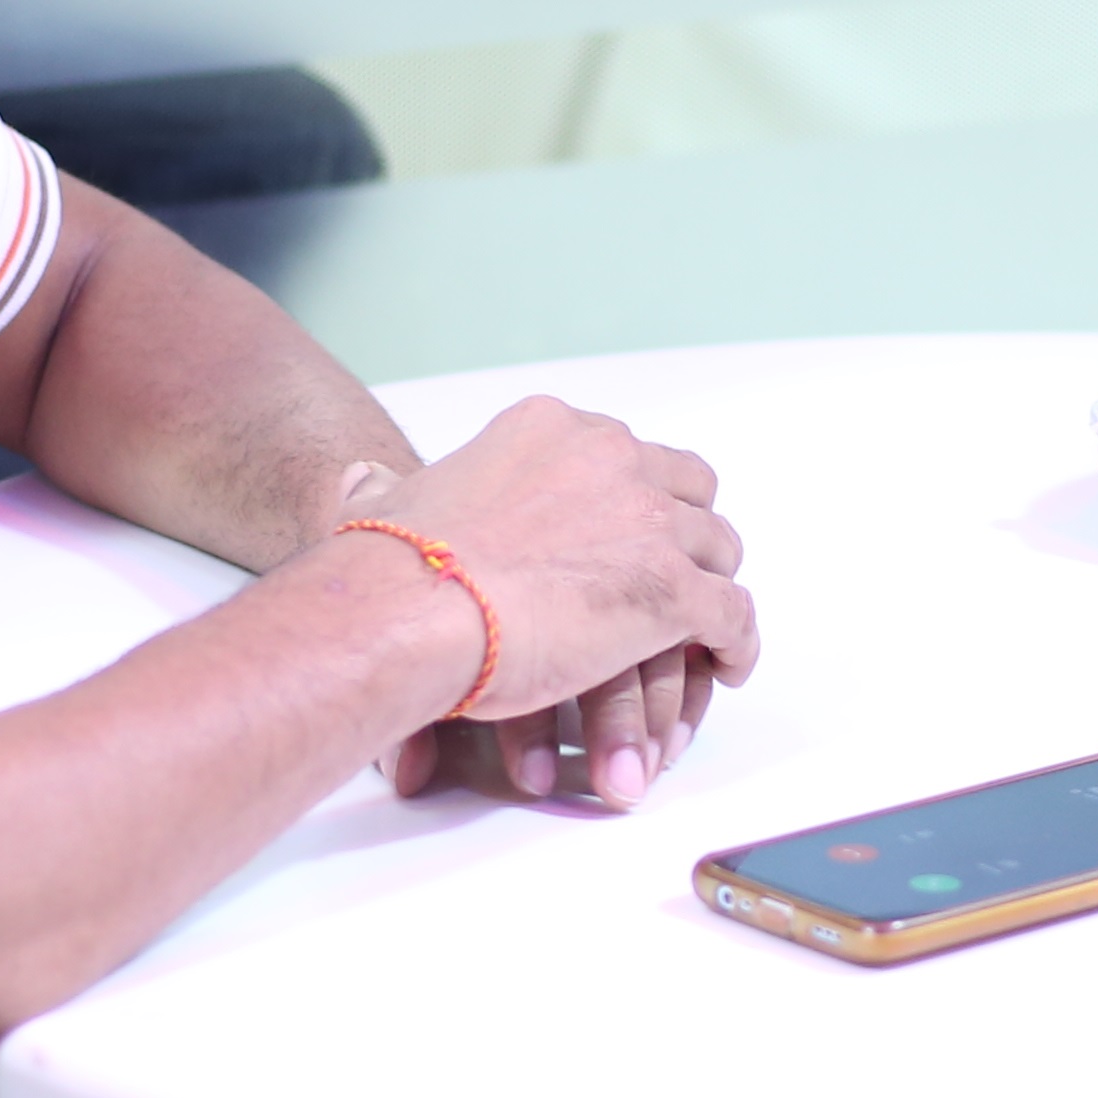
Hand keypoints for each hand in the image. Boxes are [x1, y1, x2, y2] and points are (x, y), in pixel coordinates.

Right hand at [337, 405, 759, 809]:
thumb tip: (362, 481)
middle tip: (673, 580)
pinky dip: (735, 641)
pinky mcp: (671, 589)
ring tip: (701, 633)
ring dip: (711, 589)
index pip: (623, 453)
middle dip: (685, 535)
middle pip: (687, 489)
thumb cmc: (389, 564)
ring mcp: (649, 522)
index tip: (624, 534)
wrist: (408, 605)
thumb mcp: (382, 502)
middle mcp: (613, 459)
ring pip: (719, 549)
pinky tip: (725, 666)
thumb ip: (386, 488)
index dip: (631, 499)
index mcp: (553, 431)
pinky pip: (732, 614)